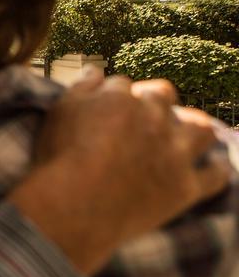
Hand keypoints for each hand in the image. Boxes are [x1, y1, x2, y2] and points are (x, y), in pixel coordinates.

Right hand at [10, 68, 229, 275]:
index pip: (123, 85)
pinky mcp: (185, 186)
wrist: (74, 206)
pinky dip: (217, 169)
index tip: (108, 109)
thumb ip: (81, 87)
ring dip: (193, 126)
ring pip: (201, 128)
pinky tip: (214, 167)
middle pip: (163, 96)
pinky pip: (216, 175)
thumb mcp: (60, 112)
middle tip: (141, 118)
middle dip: (154, 101)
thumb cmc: (60, 157)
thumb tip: (96, 70)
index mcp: (121, 99)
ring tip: (184, 134)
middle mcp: (153, 120)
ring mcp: (173, 153)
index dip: (115, 95)